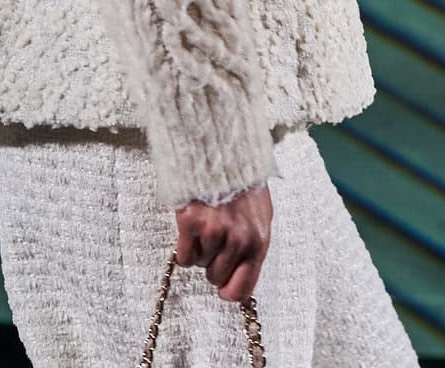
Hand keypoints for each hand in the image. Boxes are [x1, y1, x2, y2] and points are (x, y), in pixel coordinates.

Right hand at [174, 182, 272, 301]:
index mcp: (259, 240)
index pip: (242, 290)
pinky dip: (185, 246)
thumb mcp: (260, 216)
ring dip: (200, 249)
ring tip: (208, 222)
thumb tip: (240, 279)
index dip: (229, 290)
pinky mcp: (191, 223)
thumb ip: (252, 247)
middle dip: (213, 262)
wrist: (223, 153)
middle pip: (216, 278)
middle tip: (216, 236)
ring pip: (199, 265)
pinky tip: (193, 225)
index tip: (223, 285)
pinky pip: (184, 257)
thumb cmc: (243, 185)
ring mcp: (215, 232)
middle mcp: (239, 240)